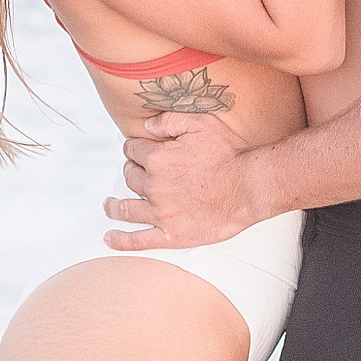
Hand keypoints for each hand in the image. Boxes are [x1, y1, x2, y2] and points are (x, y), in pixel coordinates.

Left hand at [104, 112, 260, 249]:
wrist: (251, 187)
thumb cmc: (231, 154)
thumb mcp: (202, 123)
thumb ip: (170, 120)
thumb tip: (146, 125)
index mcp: (158, 159)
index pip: (133, 149)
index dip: (135, 146)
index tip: (138, 148)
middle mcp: (154, 186)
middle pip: (130, 176)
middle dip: (130, 170)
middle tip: (135, 170)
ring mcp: (160, 213)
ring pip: (126, 208)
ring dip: (114, 206)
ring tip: (108, 205)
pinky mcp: (171, 235)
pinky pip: (138, 240)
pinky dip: (120, 240)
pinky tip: (109, 237)